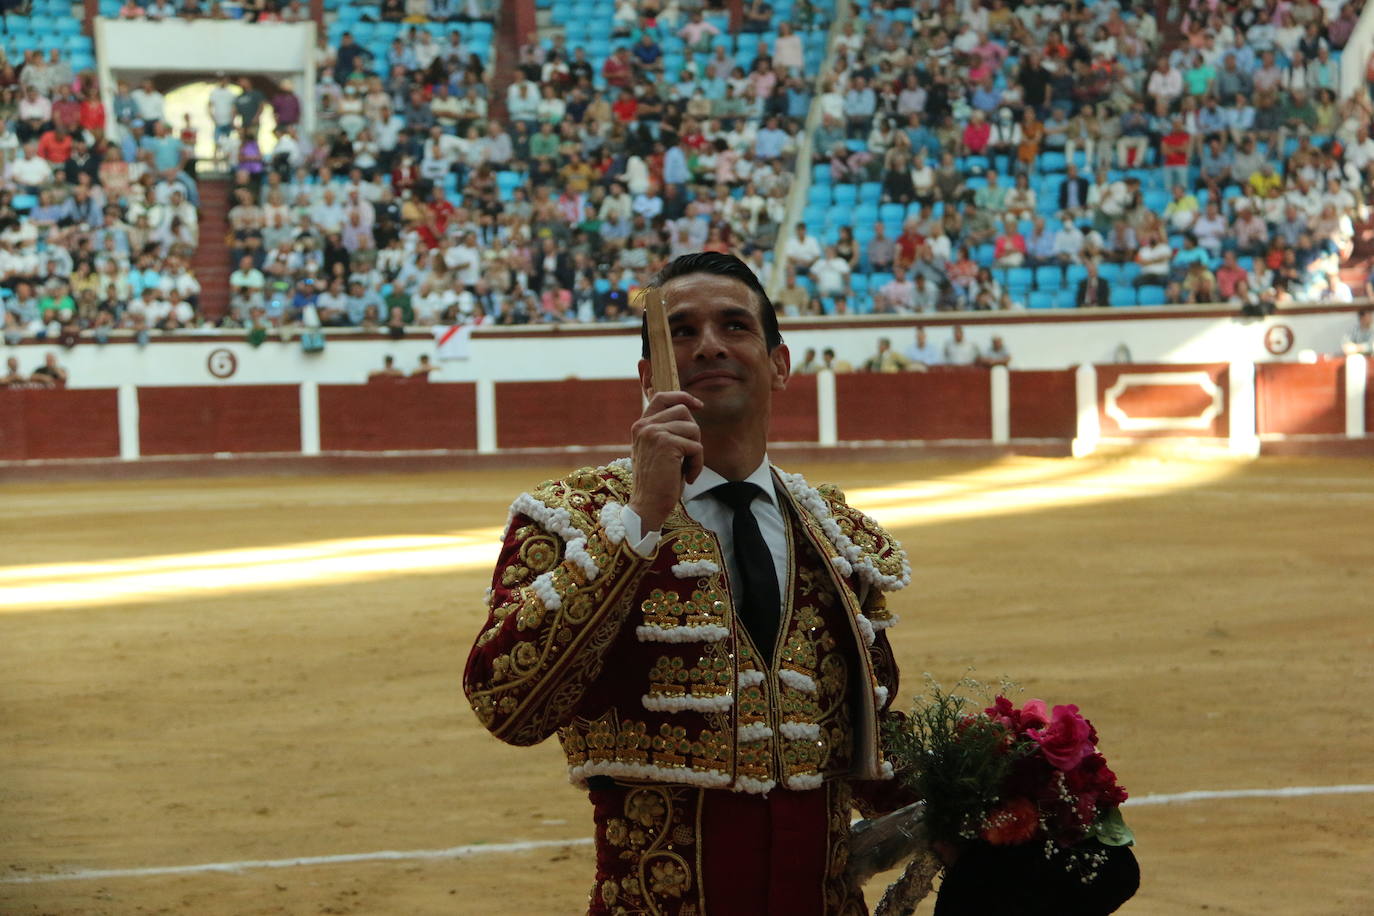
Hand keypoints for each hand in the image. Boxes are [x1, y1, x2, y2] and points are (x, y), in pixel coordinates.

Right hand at [627, 390, 703, 533]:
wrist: (647, 506)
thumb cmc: (657, 482)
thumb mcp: (658, 450)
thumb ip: (666, 430)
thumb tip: (689, 410)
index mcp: (641, 426)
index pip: (662, 397)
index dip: (682, 396)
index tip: (698, 405)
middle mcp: (644, 425)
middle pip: (683, 411)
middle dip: (693, 433)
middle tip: (688, 456)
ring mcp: (654, 432)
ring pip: (693, 428)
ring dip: (696, 451)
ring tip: (686, 468)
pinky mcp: (667, 444)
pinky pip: (697, 447)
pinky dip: (698, 464)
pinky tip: (688, 478)